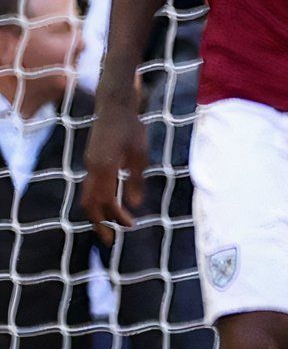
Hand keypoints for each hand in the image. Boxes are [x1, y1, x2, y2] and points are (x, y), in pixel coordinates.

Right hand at [80, 97, 151, 240]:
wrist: (114, 107)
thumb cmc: (131, 128)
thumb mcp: (140, 154)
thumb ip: (136, 179)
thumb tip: (134, 205)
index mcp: (104, 167)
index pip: (106, 200)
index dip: (116, 216)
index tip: (129, 226)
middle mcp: (92, 168)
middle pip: (90, 203)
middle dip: (99, 224)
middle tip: (109, 242)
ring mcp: (89, 164)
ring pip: (87, 196)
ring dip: (98, 213)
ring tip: (109, 227)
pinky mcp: (91, 161)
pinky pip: (90, 187)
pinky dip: (98, 201)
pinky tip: (109, 207)